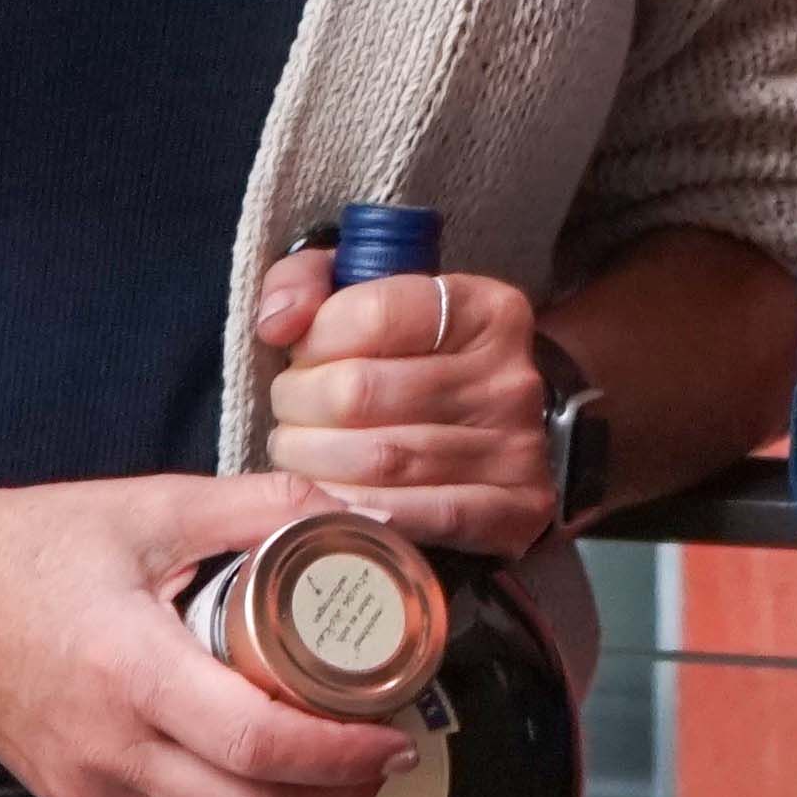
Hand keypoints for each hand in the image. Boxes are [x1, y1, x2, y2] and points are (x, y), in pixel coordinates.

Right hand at [0, 470, 415, 796]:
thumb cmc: (28, 545)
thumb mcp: (153, 505)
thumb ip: (265, 506)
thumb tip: (365, 517)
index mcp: (133, 670)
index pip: (257, 742)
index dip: (340, 753)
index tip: (393, 737)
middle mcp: (108, 745)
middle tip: (384, 760)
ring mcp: (86, 782)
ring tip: (337, 770)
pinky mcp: (70, 794)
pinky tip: (262, 769)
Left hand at [255, 249, 554, 552]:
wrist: (484, 436)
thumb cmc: (406, 364)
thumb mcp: (361, 297)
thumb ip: (306, 279)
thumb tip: (279, 322)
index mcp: (483, 310)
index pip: (373, 314)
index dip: (314, 343)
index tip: (303, 359)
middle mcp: (508, 376)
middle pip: (361, 392)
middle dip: (298, 410)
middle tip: (291, 418)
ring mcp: (517, 447)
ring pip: (377, 460)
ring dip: (313, 464)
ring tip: (304, 457)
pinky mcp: (516, 509)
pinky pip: (414, 517)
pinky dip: (354, 514)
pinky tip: (328, 505)